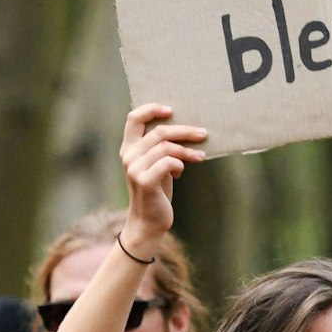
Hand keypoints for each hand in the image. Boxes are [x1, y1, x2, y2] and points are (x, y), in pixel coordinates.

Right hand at [119, 103, 206, 238]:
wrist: (149, 222)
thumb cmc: (157, 192)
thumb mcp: (156, 165)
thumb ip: (160, 148)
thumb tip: (185, 130)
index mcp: (128, 148)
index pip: (134, 118)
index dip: (152, 109)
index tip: (171, 110)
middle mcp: (128, 155)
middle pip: (159, 131)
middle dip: (184, 130)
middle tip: (203, 133)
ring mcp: (134, 168)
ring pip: (166, 146)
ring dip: (187, 150)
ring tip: (201, 156)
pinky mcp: (144, 180)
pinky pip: (169, 162)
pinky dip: (180, 164)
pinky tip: (181, 173)